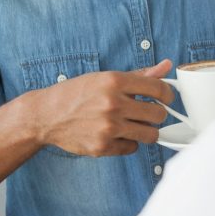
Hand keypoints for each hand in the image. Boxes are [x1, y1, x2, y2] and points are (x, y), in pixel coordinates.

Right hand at [31, 59, 174, 156]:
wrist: (46, 115)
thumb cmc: (76, 94)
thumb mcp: (105, 78)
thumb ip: (139, 75)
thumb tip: (166, 67)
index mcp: (114, 82)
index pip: (158, 89)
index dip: (168, 95)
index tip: (167, 98)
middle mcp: (112, 104)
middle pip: (158, 114)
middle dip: (157, 114)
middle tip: (148, 113)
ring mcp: (107, 127)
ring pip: (150, 135)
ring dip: (146, 131)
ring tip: (135, 125)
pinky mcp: (102, 147)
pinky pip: (132, 148)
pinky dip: (129, 143)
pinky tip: (117, 134)